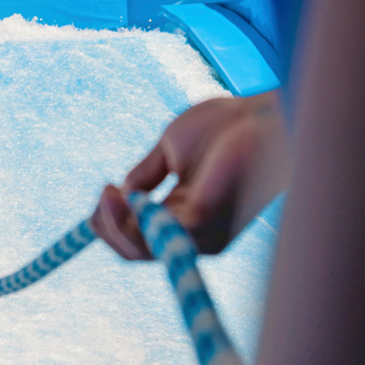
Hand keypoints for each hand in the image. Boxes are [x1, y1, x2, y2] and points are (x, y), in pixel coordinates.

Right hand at [90, 91, 290, 259]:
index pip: (140, 238)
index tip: (102, 193)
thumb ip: (145, 175)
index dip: (111, 223)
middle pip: (135, 251)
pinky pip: (155, 235)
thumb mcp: (170, 149)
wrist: (261, 112)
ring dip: (114, 223)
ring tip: (108, 192)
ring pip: (141, 250)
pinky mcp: (205, 222)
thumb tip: (119, 194)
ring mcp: (202, 234)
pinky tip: (122, 193)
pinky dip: (129, 218)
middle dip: (107, 227)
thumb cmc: (226, 126)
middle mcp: (197, 235)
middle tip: (103, 193)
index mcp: (189, 218)